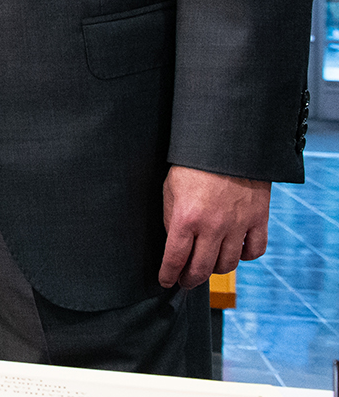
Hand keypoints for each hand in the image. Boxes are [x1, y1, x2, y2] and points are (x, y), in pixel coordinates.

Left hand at [159, 165, 269, 288]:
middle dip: (189, 279)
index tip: (165, 281)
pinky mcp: (258, 219)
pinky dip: (245, 256)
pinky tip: (236, 252)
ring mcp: (237, 225)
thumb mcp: (170, 189)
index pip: (175, 258)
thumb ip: (171, 218)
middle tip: (185, 281)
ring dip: (215, 270)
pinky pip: (255, 251)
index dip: (168, 274)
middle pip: (201, 269)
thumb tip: (175, 244)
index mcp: (185, 218)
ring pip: (228, 264)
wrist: (227, 143)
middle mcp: (212, 227)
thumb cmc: (192, 164)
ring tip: (207, 266)